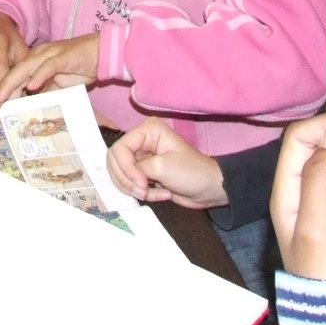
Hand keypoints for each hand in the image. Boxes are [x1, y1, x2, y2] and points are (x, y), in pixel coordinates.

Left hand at [0, 32, 100, 113]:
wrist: (102, 53)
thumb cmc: (80, 68)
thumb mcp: (57, 86)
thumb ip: (43, 93)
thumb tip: (28, 109)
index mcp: (35, 61)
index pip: (13, 76)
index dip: (1, 92)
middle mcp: (38, 56)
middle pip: (14, 72)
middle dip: (0, 90)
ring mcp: (50, 54)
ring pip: (25, 68)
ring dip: (11, 84)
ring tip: (0, 98)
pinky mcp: (64, 57)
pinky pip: (49, 66)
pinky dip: (39, 75)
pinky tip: (31, 86)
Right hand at [107, 117, 227, 208]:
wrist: (210, 189)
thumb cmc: (191, 173)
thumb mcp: (163, 168)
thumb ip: (137, 169)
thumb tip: (128, 179)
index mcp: (147, 131)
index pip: (119, 149)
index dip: (125, 169)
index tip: (142, 184)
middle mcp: (141, 141)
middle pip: (115, 162)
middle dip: (127, 180)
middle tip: (143, 191)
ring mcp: (142, 157)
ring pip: (121, 174)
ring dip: (134, 189)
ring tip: (152, 193)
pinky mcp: (144, 173)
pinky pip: (130, 184)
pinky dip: (143, 193)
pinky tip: (162, 193)